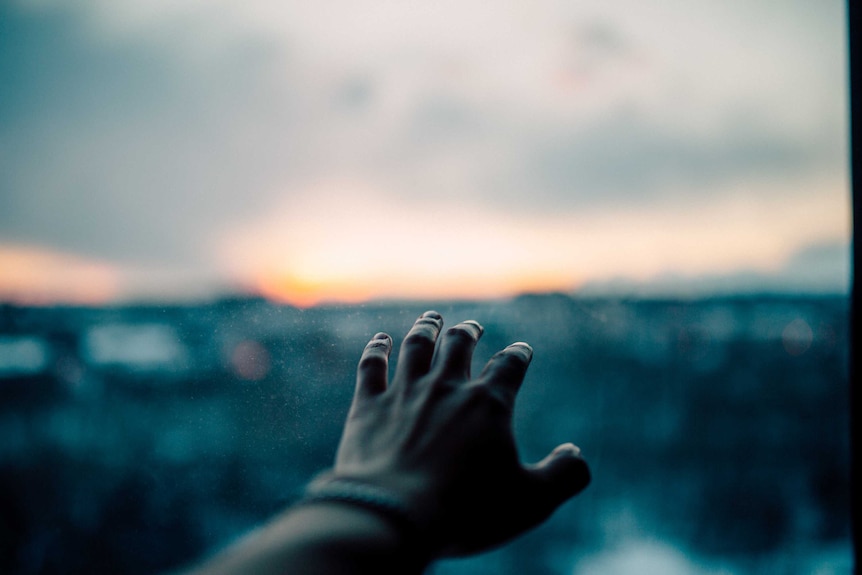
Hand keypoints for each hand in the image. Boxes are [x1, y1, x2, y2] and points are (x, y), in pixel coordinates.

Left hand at [327, 311, 589, 556]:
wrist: (393, 516)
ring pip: (416, 346)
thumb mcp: (531, 501)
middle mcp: (446, 387)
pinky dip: (376, 349)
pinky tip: (379, 340)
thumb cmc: (466, 512)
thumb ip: (564, 475)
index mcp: (489, 404)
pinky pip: (372, 366)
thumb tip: (577, 455)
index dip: (518, 355)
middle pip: (459, 346)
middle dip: (468, 332)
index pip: (509, 366)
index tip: (521, 349)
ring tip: (432, 320)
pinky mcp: (368, 407)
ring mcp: (404, 393)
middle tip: (472, 326)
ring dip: (426, 329)